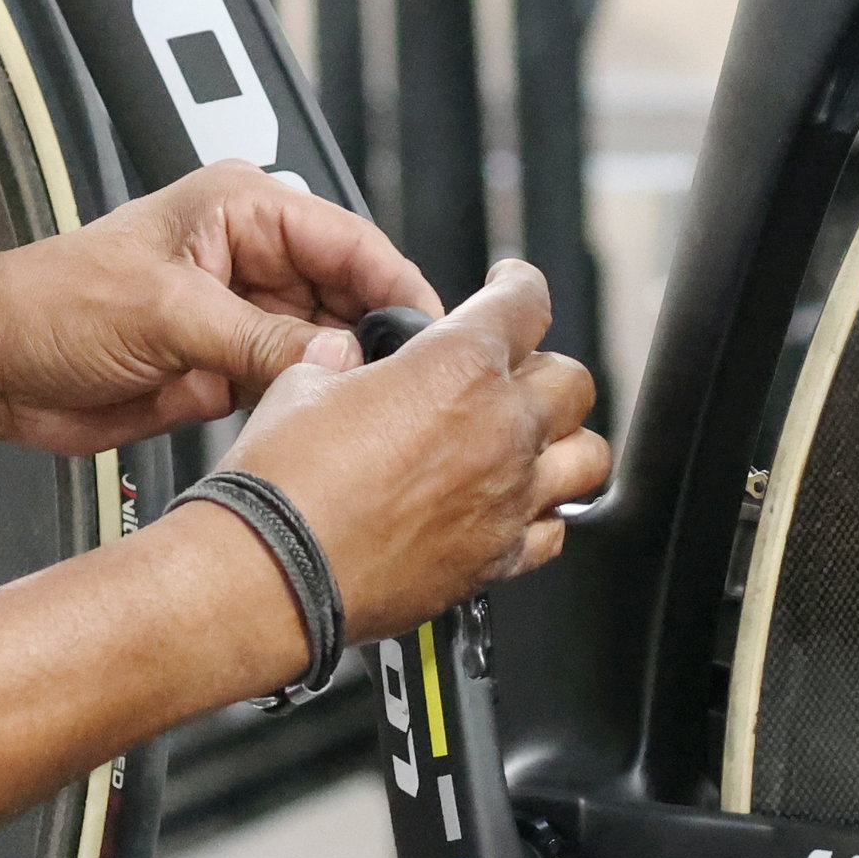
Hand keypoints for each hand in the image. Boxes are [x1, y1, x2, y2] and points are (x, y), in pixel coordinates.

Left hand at [0, 164, 440, 453]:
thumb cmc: (47, 303)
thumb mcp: (165, 313)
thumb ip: (259, 337)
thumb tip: (338, 358)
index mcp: (242, 209)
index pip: (350, 240)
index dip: (398, 286)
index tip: (436, 334)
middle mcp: (250, 257)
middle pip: (350, 296)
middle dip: (379, 339)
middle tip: (412, 388)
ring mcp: (240, 315)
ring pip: (327, 346)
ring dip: (346, 380)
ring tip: (377, 415)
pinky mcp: (225, 366)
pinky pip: (291, 384)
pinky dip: (310, 406)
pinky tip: (329, 427)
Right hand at [210, 262, 606, 634]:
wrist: (272, 572)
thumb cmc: (283, 485)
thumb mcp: (304, 385)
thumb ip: (345, 364)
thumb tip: (346, 360)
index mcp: (457, 368)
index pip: (526, 302)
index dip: (519, 285)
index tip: (512, 288)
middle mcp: (499, 430)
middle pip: (571, 381)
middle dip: (544, 368)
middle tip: (513, 373)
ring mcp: (506, 499)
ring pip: (586, 457)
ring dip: (563, 442)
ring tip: (532, 441)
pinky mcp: (497, 560)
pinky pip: (553, 530)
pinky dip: (543, 514)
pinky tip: (515, 508)